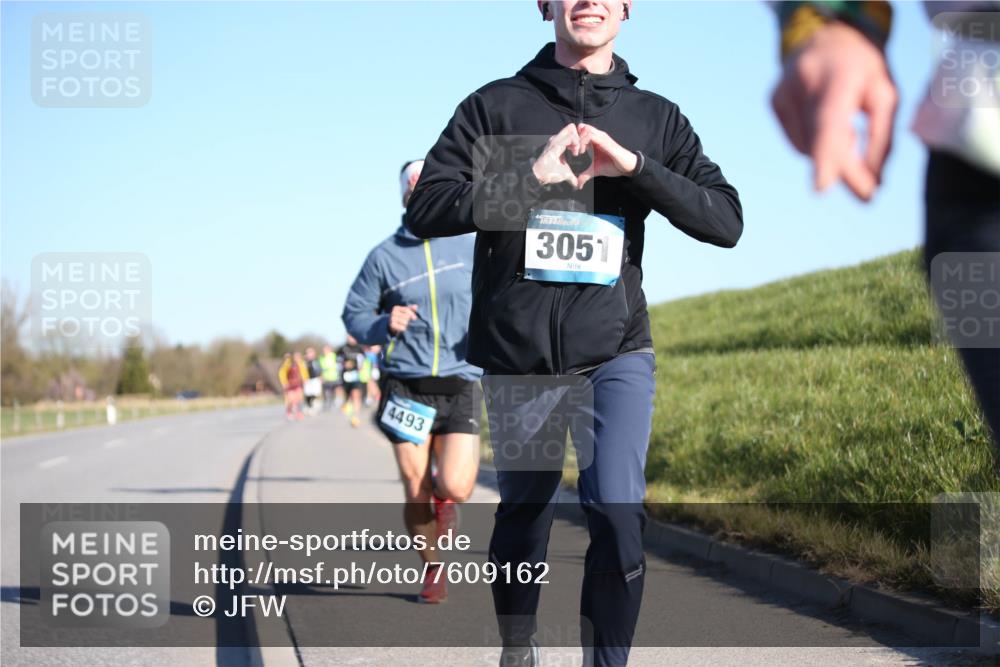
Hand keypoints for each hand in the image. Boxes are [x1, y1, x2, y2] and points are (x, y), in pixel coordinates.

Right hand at [388, 304, 417, 334]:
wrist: (391, 327)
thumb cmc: (400, 318)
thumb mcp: (405, 312)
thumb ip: (410, 309)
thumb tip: (416, 306)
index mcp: (396, 308)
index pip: (406, 310)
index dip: (412, 314)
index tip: (415, 318)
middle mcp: (393, 313)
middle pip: (406, 316)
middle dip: (409, 320)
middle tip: (409, 323)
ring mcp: (392, 319)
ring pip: (405, 322)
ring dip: (407, 325)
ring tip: (406, 325)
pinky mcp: (392, 326)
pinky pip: (402, 327)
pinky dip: (404, 329)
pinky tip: (404, 328)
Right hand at [532, 123, 585, 187]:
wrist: (540, 176)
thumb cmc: (550, 173)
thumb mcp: (566, 173)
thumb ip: (572, 176)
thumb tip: (577, 184)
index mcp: (559, 143)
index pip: (572, 133)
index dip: (579, 140)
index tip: (581, 151)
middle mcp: (557, 139)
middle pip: (572, 127)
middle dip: (580, 136)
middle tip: (582, 149)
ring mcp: (556, 139)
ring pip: (572, 128)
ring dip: (579, 140)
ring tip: (578, 151)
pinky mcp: (557, 143)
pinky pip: (571, 136)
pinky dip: (576, 143)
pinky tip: (575, 153)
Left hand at [575, 124, 637, 187]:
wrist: (626, 166)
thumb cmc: (612, 165)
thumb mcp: (595, 171)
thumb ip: (585, 175)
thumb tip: (578, 185)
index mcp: (595, 140)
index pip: (581, 131)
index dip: (573, 139)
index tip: (570, 150)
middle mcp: (598, 136)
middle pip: (582, 127)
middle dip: (574, 138)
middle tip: (572, 150)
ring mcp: (602, 138)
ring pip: (586, 130)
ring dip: (578, 140)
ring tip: (577, 152)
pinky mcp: (605, 142)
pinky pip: (592, 136)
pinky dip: (584, 142)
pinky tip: (582, 152)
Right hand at [771, 22, 897, 200]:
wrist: (826, 34)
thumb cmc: (863, 68)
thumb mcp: (885, 95)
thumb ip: (880, 140)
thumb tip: (872, 185)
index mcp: (839, 75)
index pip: (828, 121)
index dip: (825, 155)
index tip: (822, 186)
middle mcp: (804, 82)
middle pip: (819, 141)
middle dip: (843, 171)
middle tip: (867, 193)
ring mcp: (783, 92)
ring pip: (806, 147)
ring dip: (830, 153)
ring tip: (847, 131)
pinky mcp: (773, 101)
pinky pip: (796, 141)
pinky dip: (814, 143)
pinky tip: (826, 124)